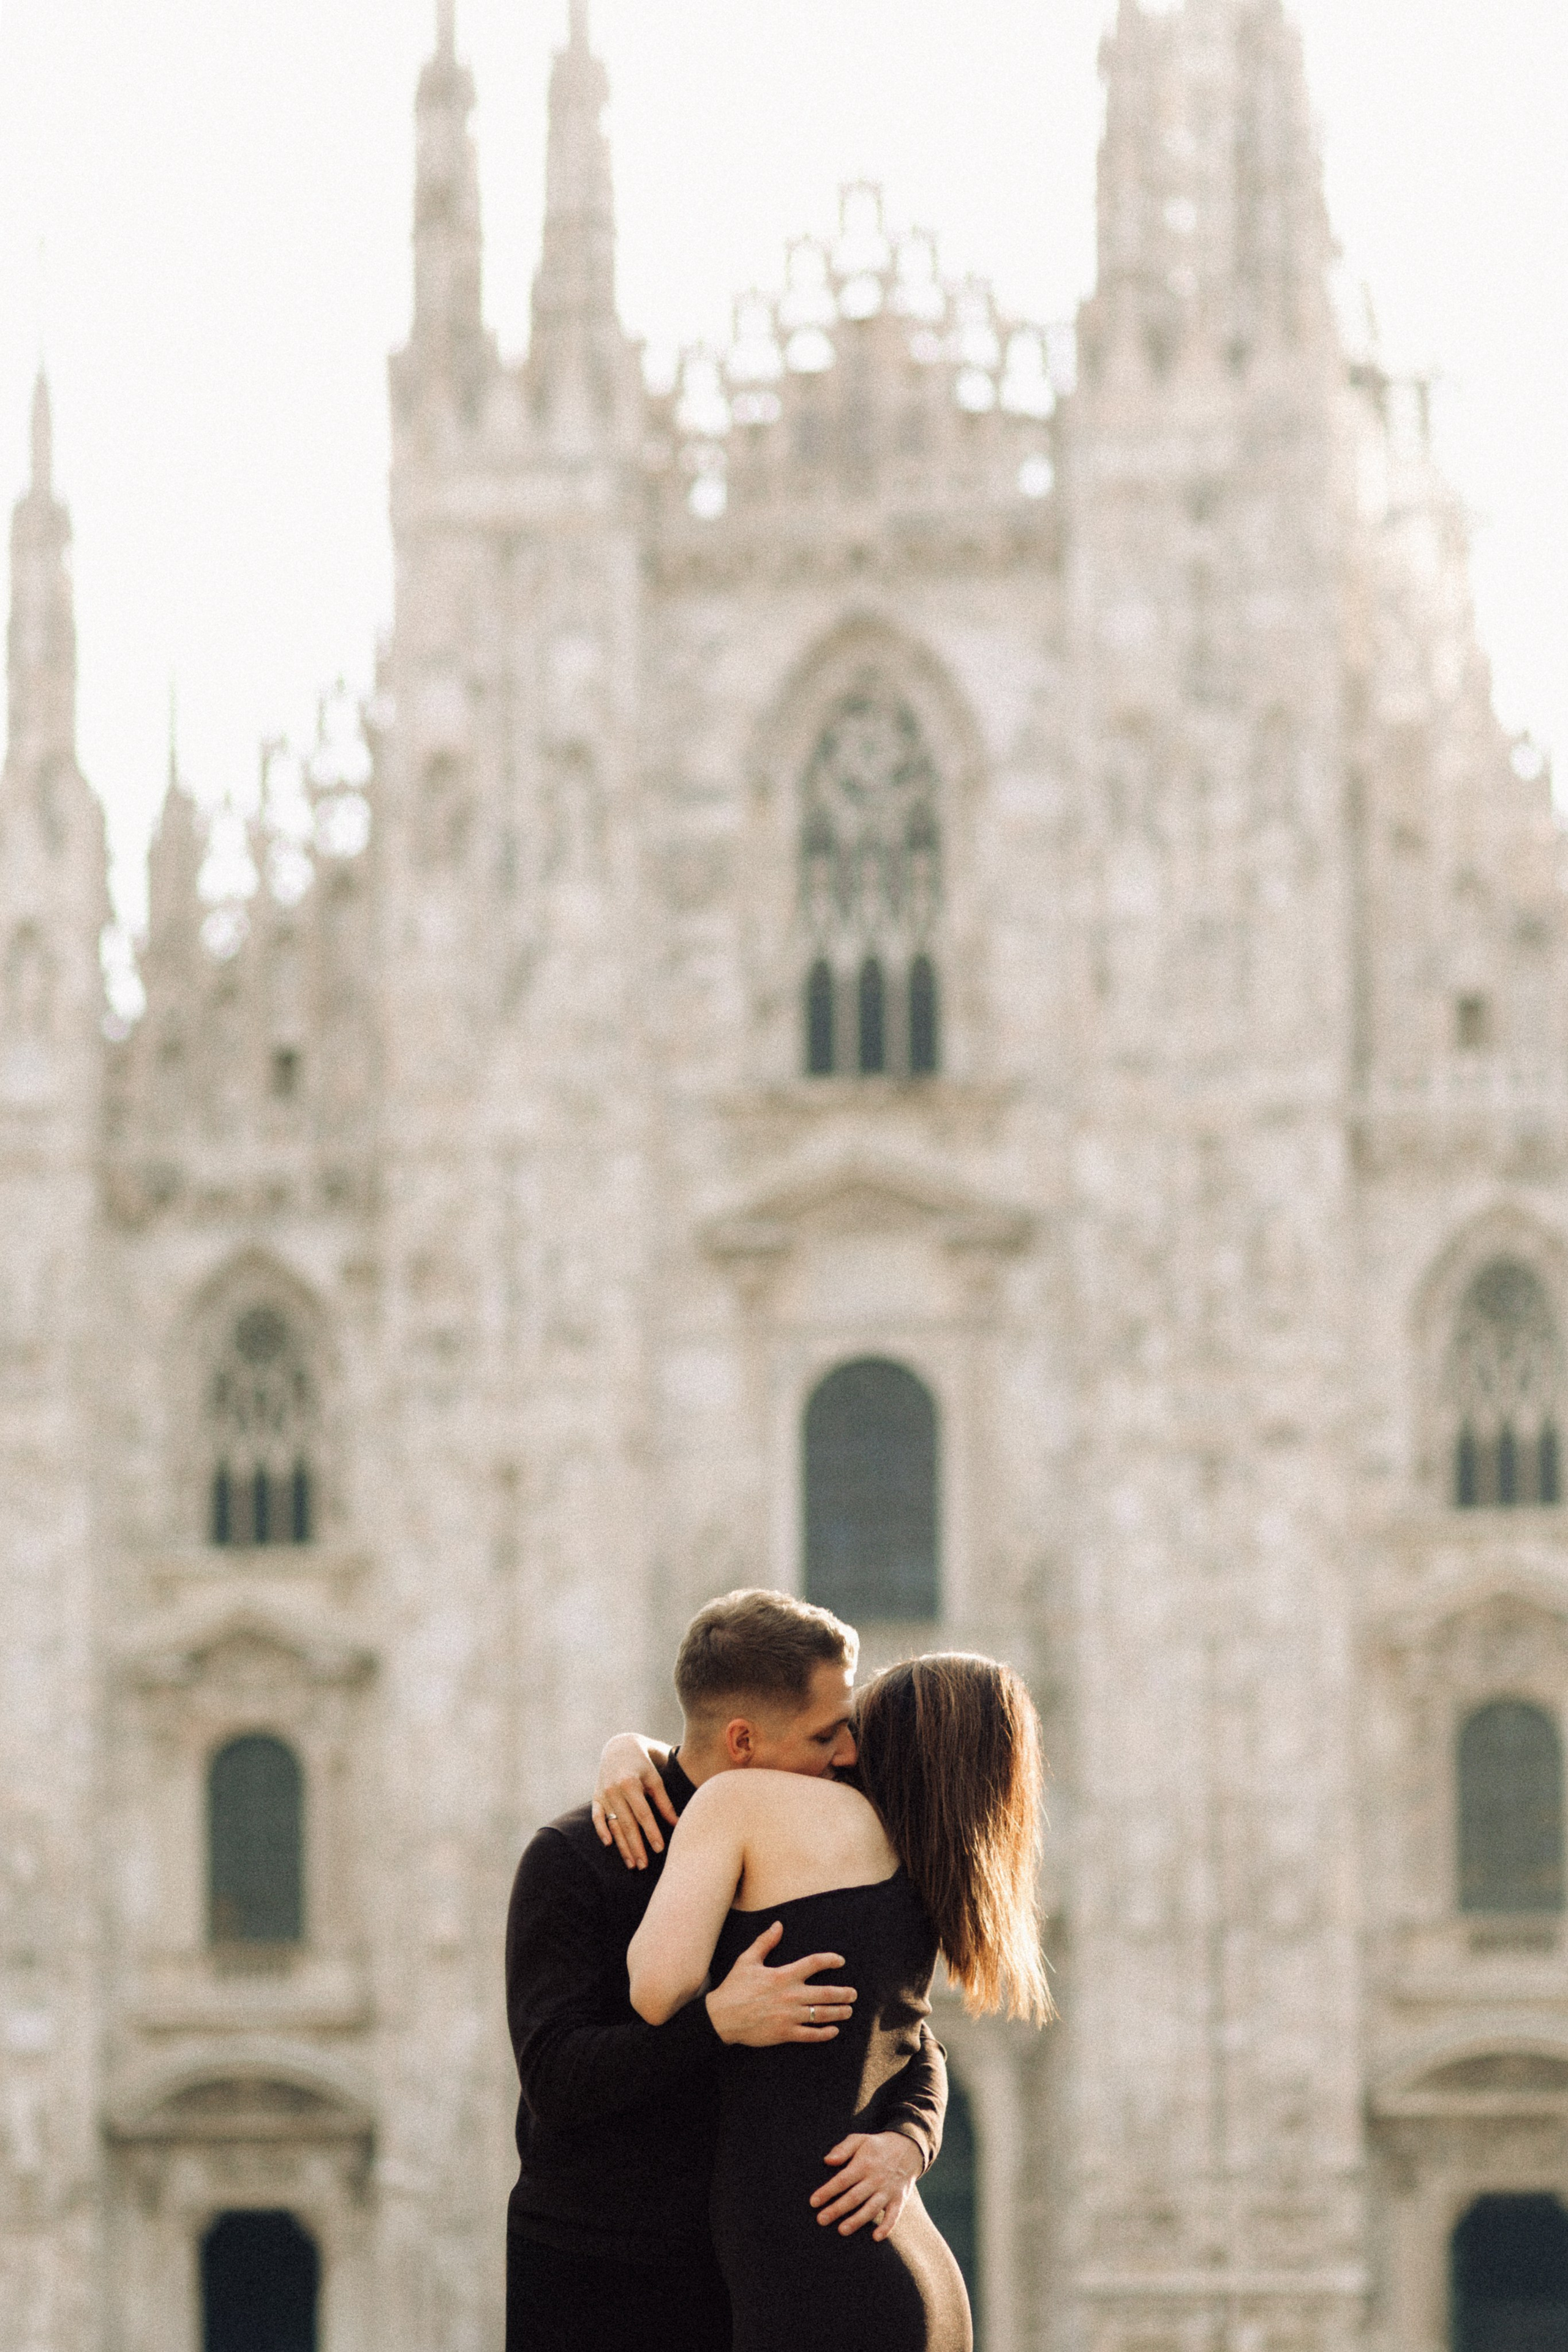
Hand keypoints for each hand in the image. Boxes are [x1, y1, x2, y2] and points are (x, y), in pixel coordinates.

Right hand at [591, 1736, 676, 1868]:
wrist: (619, 1747)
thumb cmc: (643, 1764)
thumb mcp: (655, 1778)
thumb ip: (664, 1802)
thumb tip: (677, 1824)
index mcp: (630, 1783)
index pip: (642, 1813)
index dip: (651, 1832)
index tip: (659, 1849)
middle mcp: (614, 1790)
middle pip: (626, 1823)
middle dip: (636, 1846)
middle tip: (644, 1866)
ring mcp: (603, 1794)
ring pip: (613, 1825)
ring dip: (622, 1845)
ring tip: (632, 1864)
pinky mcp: (595, 1797)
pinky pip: (596, 1817)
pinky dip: (601, 1830)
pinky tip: (608, 1844)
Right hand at [705, 1921, 856, 2046]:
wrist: (722, 2017)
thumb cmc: (734, 1987)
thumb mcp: (748, 1960)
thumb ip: (765, 1942)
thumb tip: (778, 1925)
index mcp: (784, 1975)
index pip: (814, 1963)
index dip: (830, 1960)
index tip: (840, 1961)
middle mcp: (791, 1995)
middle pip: (826, 1993)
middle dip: (843, 1993)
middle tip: (853, 1994)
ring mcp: (789, 2016)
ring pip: (822, 2014)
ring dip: (839, 2012)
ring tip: (848, 2011)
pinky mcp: (785, 2033)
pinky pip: (810, 2034)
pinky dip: (824, 2034)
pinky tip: (833, 2031)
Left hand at [810, 2131, 922, 2240]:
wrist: (909, 2148)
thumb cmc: (877, 2146)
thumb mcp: (860, 2139)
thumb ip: (843, 2149)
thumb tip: (827, 2160)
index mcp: (864, 2164)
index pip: (842, 2180)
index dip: (827, 2191)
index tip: (813, 2202)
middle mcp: (876, 2179)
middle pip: (854, 2197)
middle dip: (837, 2209)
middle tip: (821, 2220)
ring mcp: (888, 2190)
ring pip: (871, 2208)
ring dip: (857, 2220)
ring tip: (841, 2230)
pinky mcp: (899, 2199)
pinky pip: (894, 2215)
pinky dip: (886, 2227)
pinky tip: (876, 2237)